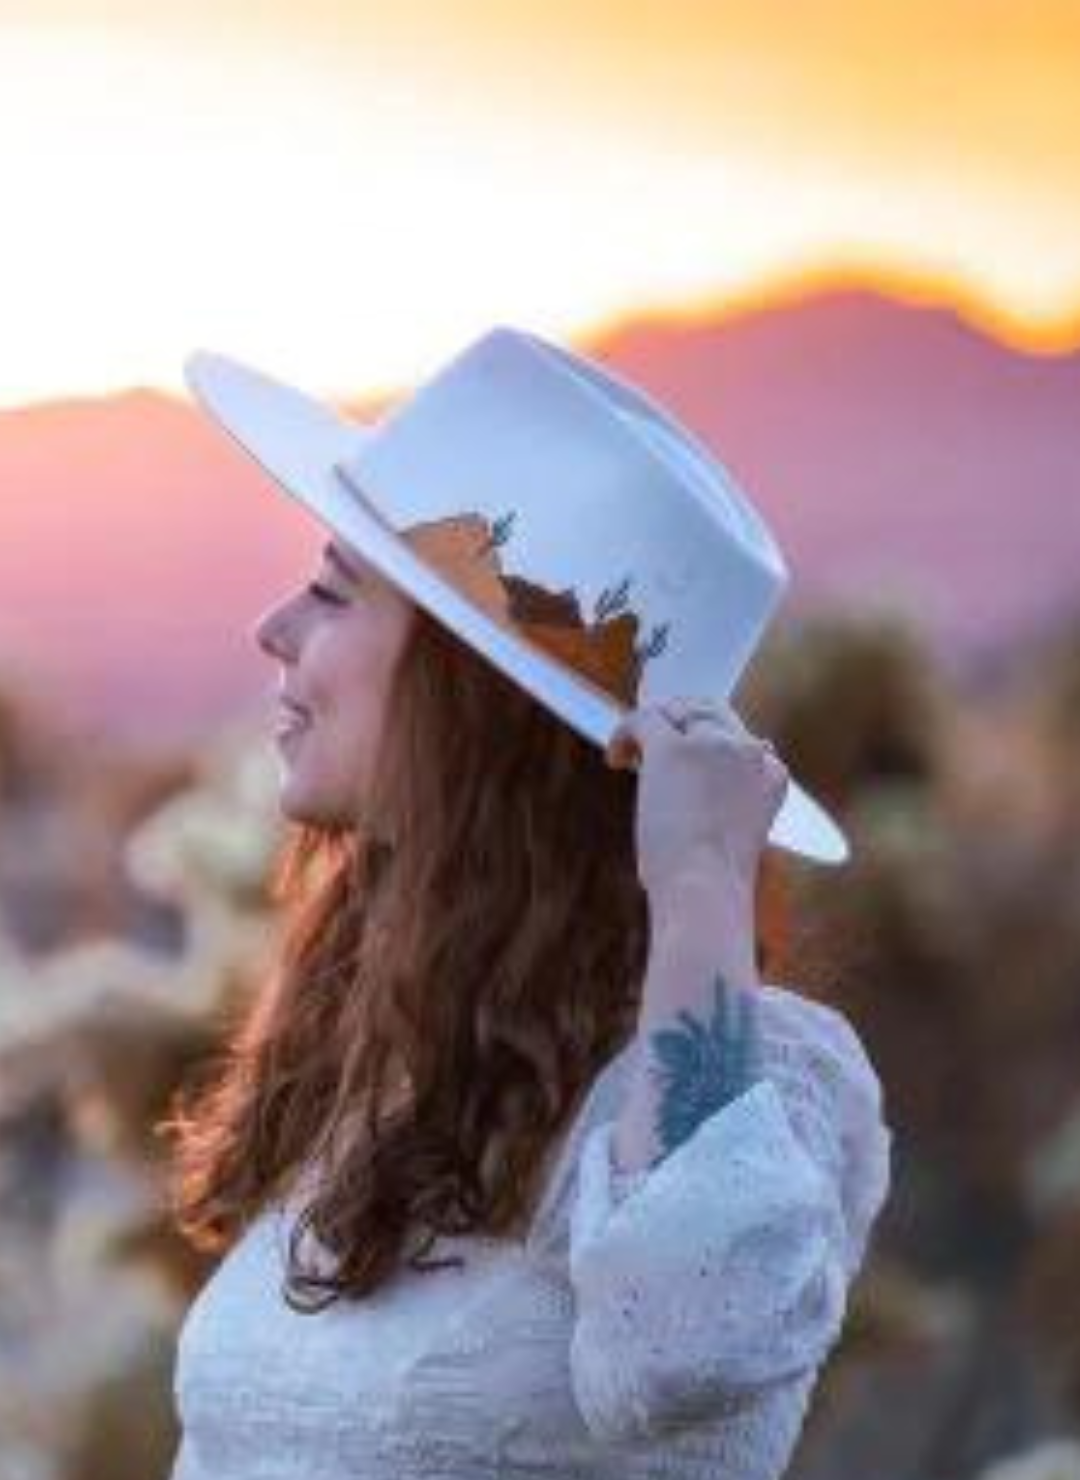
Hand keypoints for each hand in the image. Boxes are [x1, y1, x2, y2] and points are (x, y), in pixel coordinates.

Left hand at [604, 698, 789, 911]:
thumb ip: (725, 804)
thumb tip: (687, 790)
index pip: (741, 739)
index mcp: (771, 774)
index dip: (708, 745)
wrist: (704, 891)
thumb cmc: (712, 884)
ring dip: (652, 726)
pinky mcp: (673, 749)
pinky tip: (614, 760)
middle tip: (651, 746)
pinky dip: (623, 733)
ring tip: (631, 755)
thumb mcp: (734, 838)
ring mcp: (712, 745)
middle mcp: (747, 751)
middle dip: (681, 722)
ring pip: (677, 710)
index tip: (687, 767)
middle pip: (711, 711)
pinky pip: (644, 718)